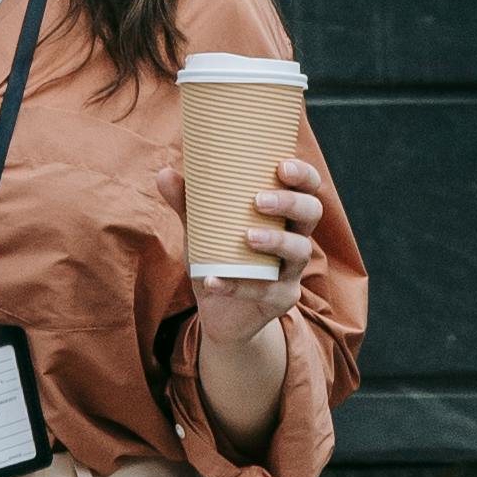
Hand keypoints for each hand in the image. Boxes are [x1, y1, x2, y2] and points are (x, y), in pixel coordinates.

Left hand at [190, 153, 328, 366]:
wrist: (218, 311)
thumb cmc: (219, 256)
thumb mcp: (202, 228)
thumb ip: (187, 202)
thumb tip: (164, 174)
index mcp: (283, 213)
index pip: (307, 187)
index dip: (303, 174)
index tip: (282, 166)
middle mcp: (295, 237)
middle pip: (312, 212)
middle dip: (291, 202)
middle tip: (259, 200)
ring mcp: (292, 271)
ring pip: (300, 252)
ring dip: (276, 240)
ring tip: (247, 237)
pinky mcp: (282, 299)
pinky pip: (266, 291)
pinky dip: (237, 285)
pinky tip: (212, 280)